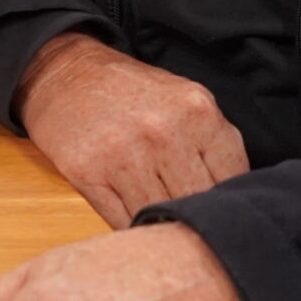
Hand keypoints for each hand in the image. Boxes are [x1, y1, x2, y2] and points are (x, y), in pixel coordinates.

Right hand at [17, 34, 249, 228]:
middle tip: (191, 222)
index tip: (219, 209)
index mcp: (197, 112)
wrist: (62, 72)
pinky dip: (132, 228)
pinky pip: (123, 222)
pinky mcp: (88, 174)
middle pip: (198, 203)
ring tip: (162, 224)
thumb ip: (211, 143)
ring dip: (163, 226)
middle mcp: (164, 133)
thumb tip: (237, 200)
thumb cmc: (127, 91)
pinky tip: (134, 219)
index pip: (233, 180)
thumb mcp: (183, 100)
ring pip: (161, 216)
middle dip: (196, 217)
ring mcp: (124, 155)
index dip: (228, 202)